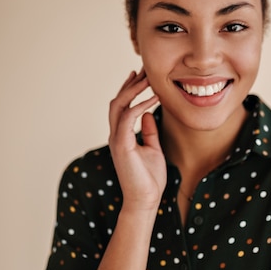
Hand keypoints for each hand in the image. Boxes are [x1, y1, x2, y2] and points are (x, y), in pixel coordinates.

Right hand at [108, 68, 166, 211]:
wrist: (145, 200)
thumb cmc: (150, 179)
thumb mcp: (153, 149)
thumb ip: (149, 132)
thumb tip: (149, 115)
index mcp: (122, 135)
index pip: (122, 106)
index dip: (130, 89)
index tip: (142, 75)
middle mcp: (117, 134)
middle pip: (118, 101)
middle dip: (130, 83)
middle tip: (144, 69)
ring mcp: (117, 139)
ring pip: (118, 105)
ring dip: (133, 89)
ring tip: (148, 77)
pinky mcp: (122, 144)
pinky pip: (128, 117)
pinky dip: (140, 105)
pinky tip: (153, 97)